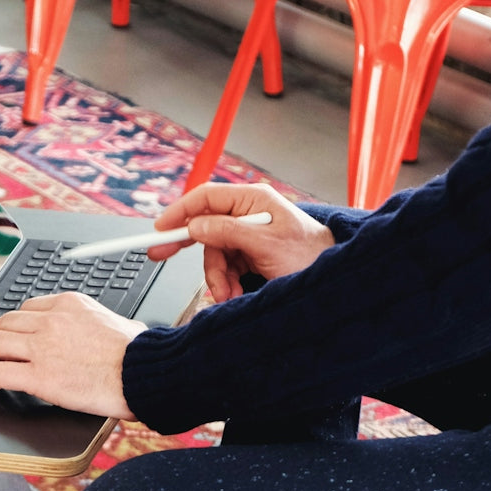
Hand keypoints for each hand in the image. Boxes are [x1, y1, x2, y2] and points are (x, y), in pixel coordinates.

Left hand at [0, 293, 145, 416]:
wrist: (143, 371)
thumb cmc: (140, 353)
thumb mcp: (120, 323)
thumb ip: (102, 324)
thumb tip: (109, 331)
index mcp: (69, 305)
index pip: (30, 308)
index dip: (12, 320)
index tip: (6, 326)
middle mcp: (51, 321)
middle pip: (6, 322)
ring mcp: (42, 348)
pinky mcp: (38, 376)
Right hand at [151, 182, 335, 301]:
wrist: (331, 278)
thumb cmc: (310, 256)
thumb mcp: (265, 245)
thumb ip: (228, 232)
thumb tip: (195, 226)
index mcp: (253, 200)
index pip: (206, 198)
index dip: (179, 212)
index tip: (160, 229)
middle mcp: (248, 213)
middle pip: (205, 225)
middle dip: (187, 246)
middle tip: (159, 254)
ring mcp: (248, 234)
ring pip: (213, 253)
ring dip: (217, 277)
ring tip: (229, 292)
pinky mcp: (250, 254)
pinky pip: (225, 267)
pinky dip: (226, 282)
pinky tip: (236, 292)